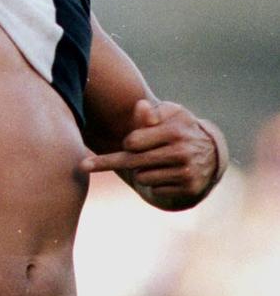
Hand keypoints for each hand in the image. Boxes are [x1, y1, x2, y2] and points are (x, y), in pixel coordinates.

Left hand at [79, 99, 218, 207]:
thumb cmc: (180, 128)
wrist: (212, 153)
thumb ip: (151, 113)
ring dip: (142, 171)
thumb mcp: (170, 114)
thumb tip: (139, 106)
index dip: (127, 142)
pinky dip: (156, 183)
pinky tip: (167, 174)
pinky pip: (155, 189)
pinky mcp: (189, 189)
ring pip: (142, 177)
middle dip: (106, 162)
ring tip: (157, 162)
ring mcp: (186, 172)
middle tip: (83, 166)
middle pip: (132, 161)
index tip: (123, 144)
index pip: (133, 142)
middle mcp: (181, 152)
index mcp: (174, 131)